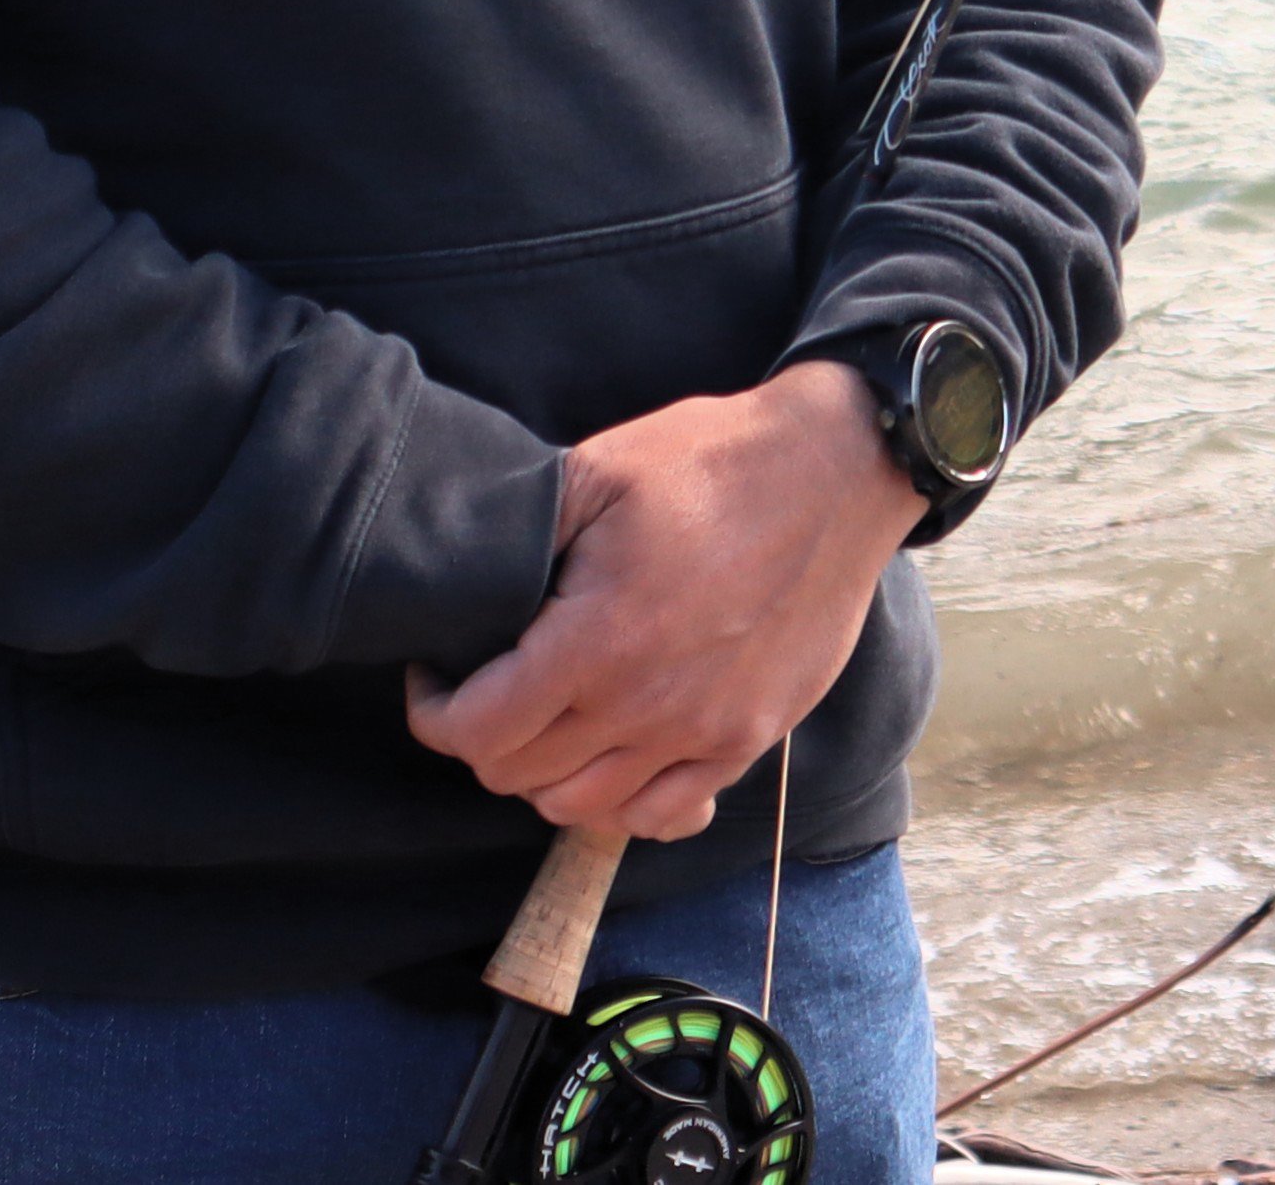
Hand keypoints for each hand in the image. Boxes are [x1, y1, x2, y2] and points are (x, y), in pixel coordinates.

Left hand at [405, 359, 924, 839]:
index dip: (434, 712)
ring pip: (585, 809)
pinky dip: (624, 805)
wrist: (840, 470)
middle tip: (490, 689)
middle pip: (522, 778)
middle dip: (484, 739)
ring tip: (548, 722)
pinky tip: (616, 757)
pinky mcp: (752, 738)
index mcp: (600, 640)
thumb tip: (460, 586)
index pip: (479, 732)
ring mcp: (706, 732)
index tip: (436, 677)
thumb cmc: (716, 461)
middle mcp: (650, 706)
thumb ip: (522, 537)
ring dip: (546, 776)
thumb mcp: (600, 470)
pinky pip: (666, 814)